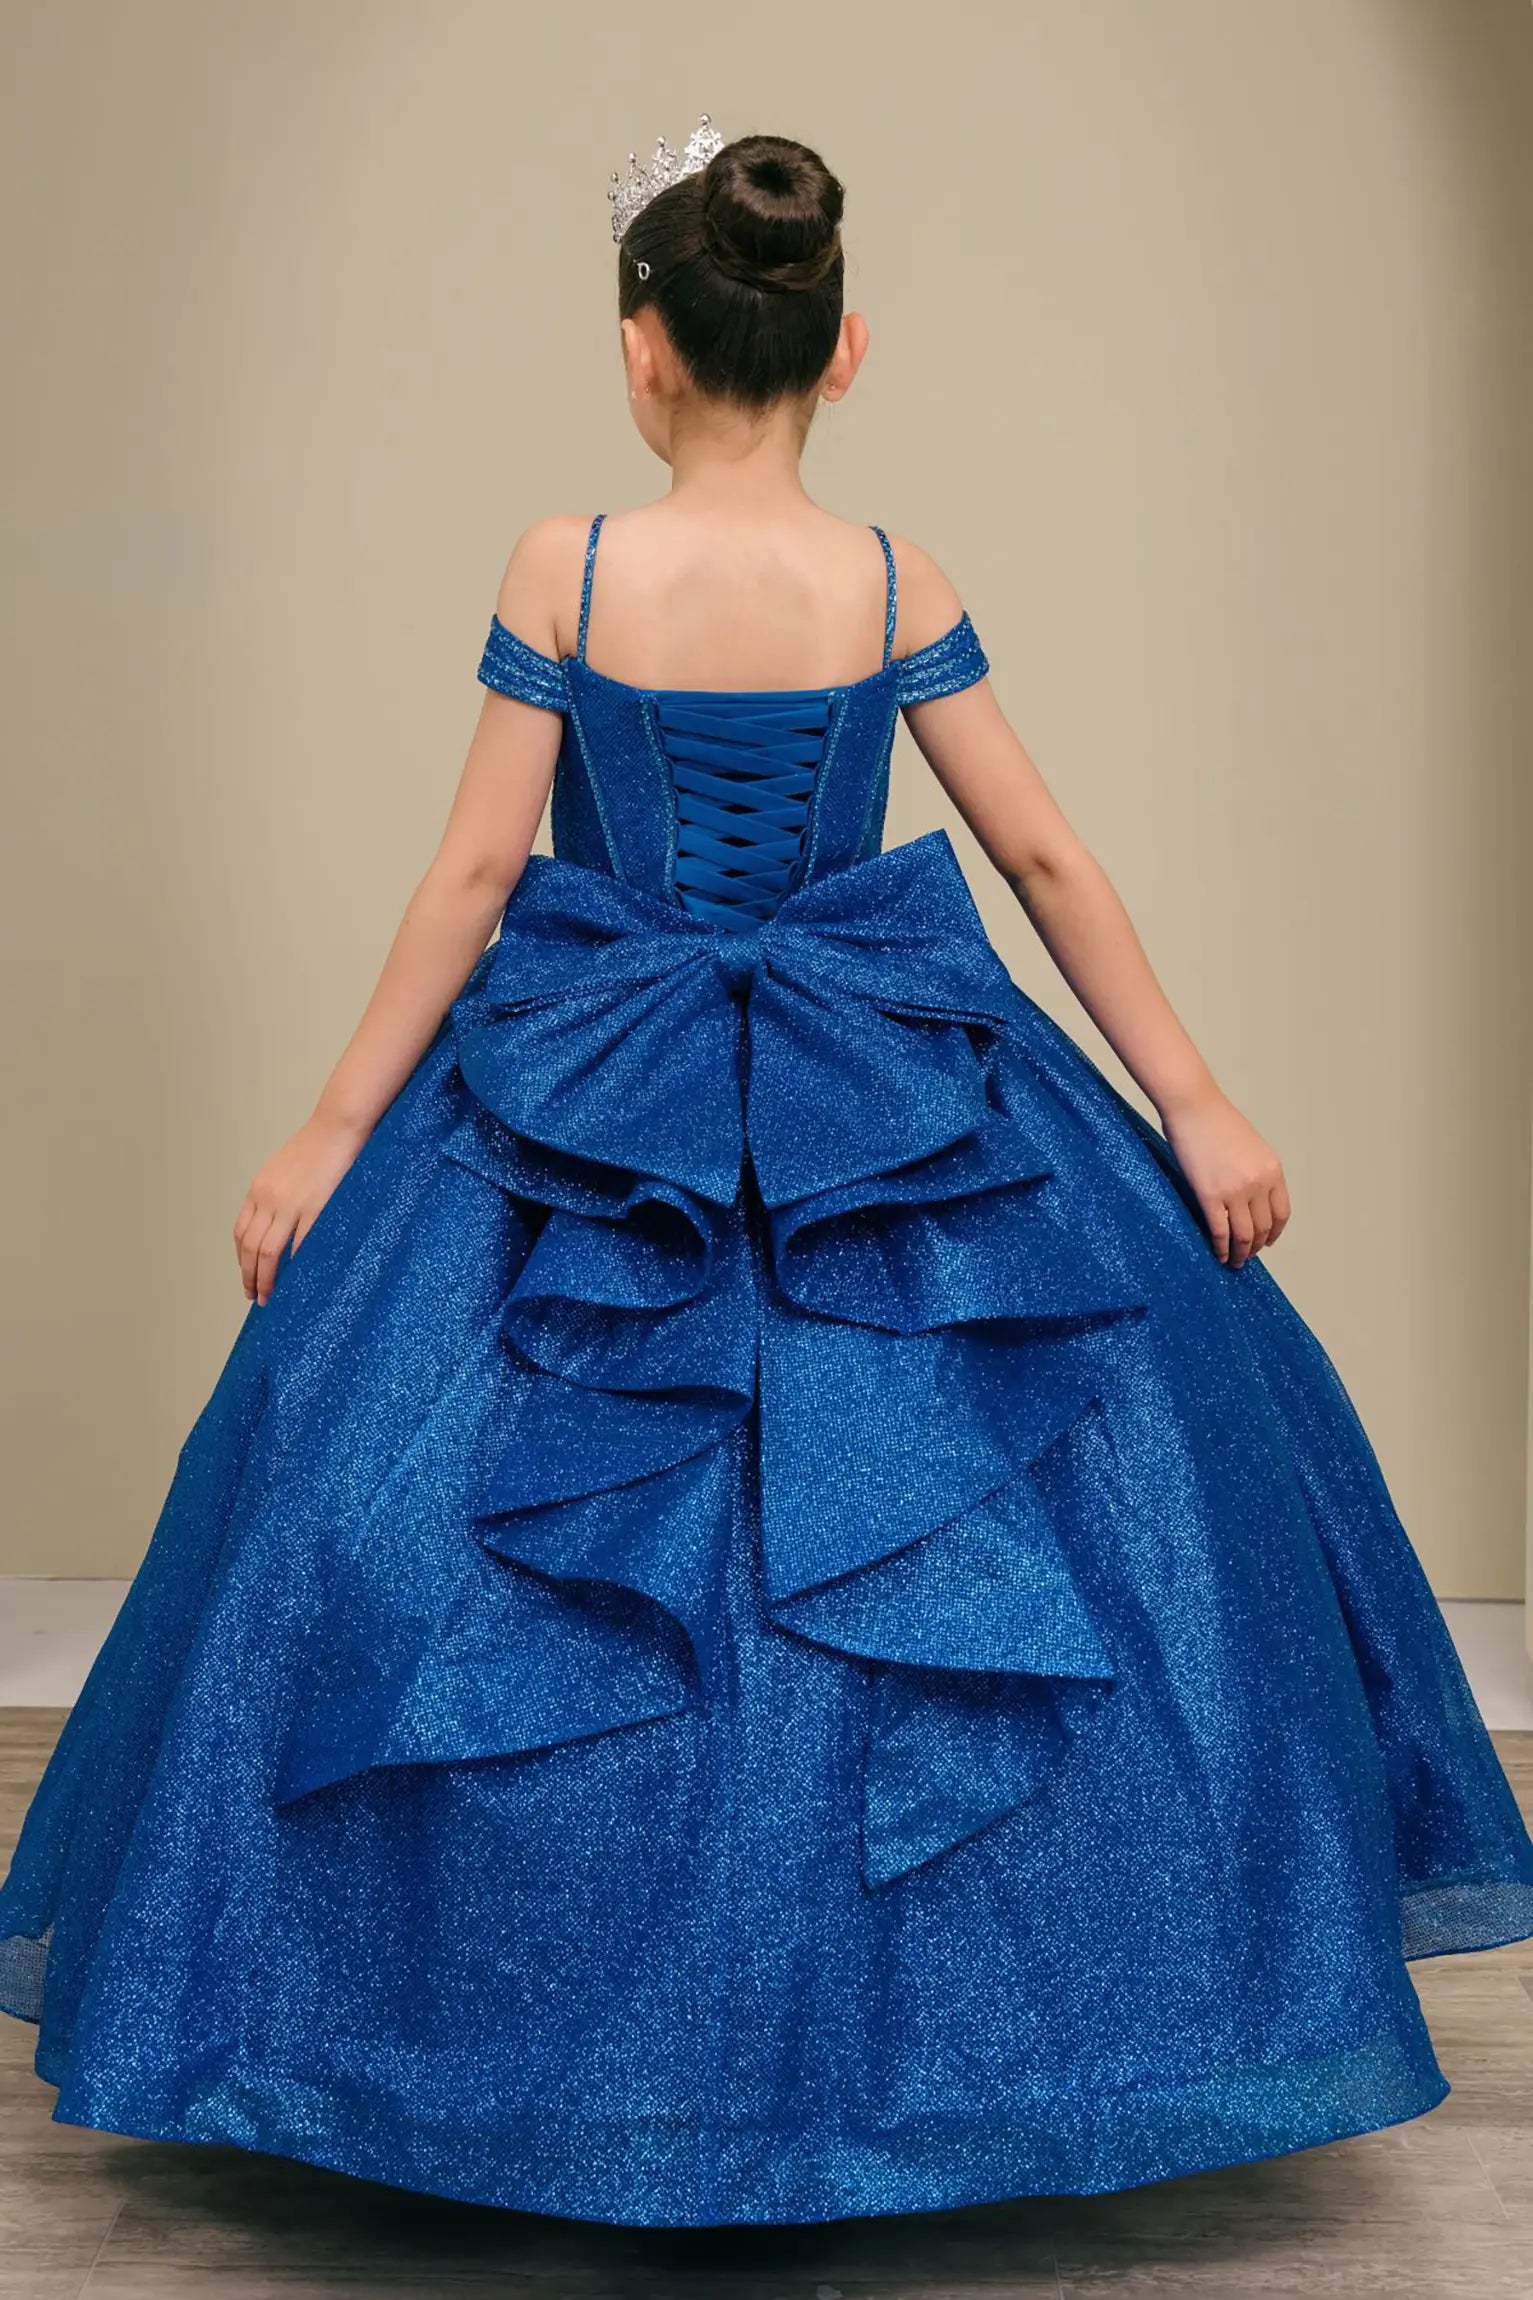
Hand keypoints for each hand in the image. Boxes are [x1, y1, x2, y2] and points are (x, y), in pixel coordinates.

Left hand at [233, 1112, 368, 1305]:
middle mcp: (268, 1198)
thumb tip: (277, 1222)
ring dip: (265, 1279)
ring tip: (269, 1296)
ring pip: (267, 1252)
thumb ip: (277, 1195)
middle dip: (249, 1276)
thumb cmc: (318, 1146)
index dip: (241, 1258)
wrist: (338, 1125)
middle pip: (249, 1246)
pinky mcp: (315, 1208)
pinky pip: (299, 1246)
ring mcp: (290, 1204)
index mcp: (259, 1189)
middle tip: (255, 1295)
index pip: (241, 1232)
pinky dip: (294, 1267)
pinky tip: (297, 1281)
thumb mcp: (284, 1169)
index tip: (247, 1275)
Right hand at [1159, 1085, 1289, 1268]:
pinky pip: (1221, 1231)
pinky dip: (1222, 1247)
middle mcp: (1259, 1183)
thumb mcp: (1250, 1147)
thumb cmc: (1216, 1122)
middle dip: (1256, 1246)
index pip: (1281, 1213)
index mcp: (1273, 1170)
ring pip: (1245, 1235)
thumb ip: (1256, 1173)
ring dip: (1241, 1253)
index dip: (1274, 1233)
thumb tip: (1250, 1201)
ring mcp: (1235, 1191)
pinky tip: (1219, 1254)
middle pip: (1263, 1228)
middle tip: (1246, 1256)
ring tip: (1234, 1262)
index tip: (1267, 1242)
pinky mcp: (1210, 1196)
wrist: (1193, 1107)